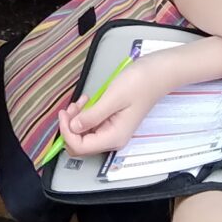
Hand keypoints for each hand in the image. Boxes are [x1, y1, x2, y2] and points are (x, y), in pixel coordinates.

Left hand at [54, 50, 193, 160]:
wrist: (157, 74)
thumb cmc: (138, 84)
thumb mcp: (113, 98)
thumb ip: (92, 115)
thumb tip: (73, 128)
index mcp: (114, 137)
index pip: (80, 147)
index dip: (67, 133)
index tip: (64, 113)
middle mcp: (113, 139)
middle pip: (80, 144)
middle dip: (70, 127)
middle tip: (71, 106)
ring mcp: (112, 131)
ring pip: (84, 134)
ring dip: (76, 119)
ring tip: (80, 101)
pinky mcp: (112, 122)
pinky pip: (92, 125)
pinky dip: (85, 114)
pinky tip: (87, 101)